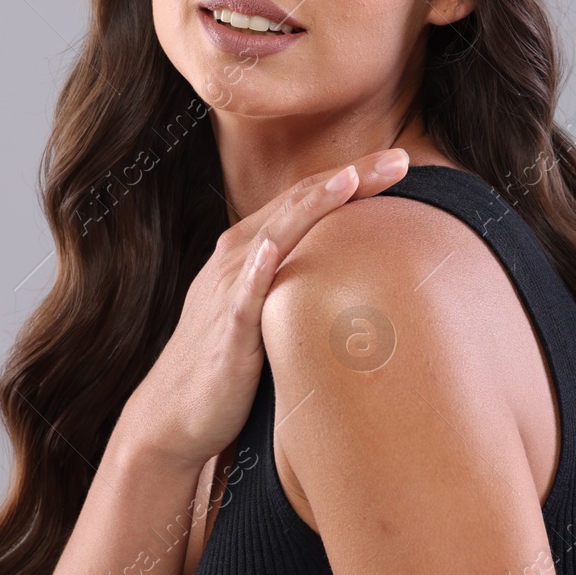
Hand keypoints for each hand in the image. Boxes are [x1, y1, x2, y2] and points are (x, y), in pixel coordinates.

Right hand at [115, 148, 410, 471]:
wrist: (174, 416)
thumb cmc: (232, 359)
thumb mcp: (271, 306)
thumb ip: (304, 277)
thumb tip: (364, 267)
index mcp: (254, 247)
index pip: (309, 198)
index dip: (354, 175)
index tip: (401, 160)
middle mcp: (239, 257)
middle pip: (300, 204)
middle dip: (351, 177)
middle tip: (401, 158)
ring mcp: (230, 291)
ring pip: (276, 236)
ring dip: (312, 206)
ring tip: (349, 179)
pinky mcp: (226, 332)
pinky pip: (243, 297)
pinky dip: (257, 270)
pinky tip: (273, 250)